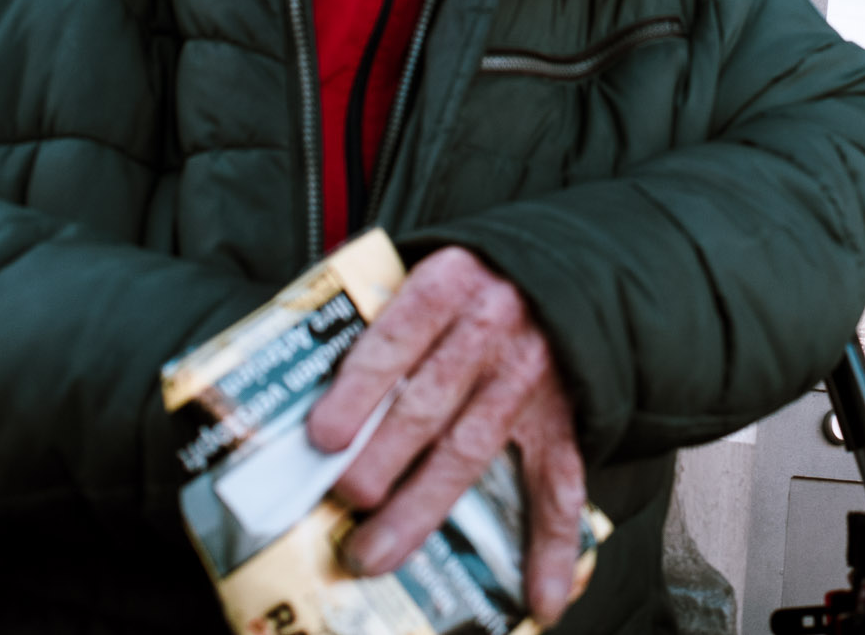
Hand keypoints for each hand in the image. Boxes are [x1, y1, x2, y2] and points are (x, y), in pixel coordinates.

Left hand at [306, 246, 585, 625]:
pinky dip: (551, 544)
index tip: (321, 436)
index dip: (358, 388)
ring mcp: (530, 378)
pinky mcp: (561, 415)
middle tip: (342, 503)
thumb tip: (303, 405)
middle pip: (428, 406)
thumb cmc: (466, 282)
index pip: (396, 339)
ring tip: (374, 554)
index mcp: (449, 285)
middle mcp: (493, 329)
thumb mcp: (424, 272)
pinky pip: (560, 482)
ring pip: (471, 450)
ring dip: (422, 508)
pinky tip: (542, 598)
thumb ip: (378, 319)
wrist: (560, 266)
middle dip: (380, 462)